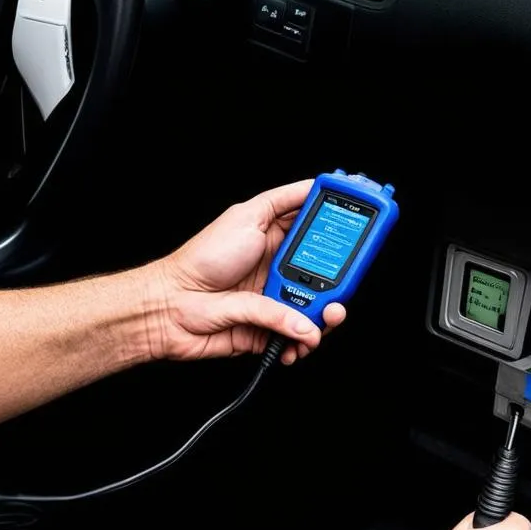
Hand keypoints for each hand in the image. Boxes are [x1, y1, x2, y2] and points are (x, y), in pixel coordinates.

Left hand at [152, 180, 345, 364]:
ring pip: (316, 313)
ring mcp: (274, 302)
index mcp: (275, 240)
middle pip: (326, 278)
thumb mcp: (245, 217)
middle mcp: (278, 271)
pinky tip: (296, 341)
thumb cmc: (200, 260)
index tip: (361, 232)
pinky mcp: (267, 331)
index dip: (340, 235)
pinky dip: (301, 343)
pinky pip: (296, 339)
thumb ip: (282, 203)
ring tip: (321, 320)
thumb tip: (314, 187)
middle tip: (340, 292)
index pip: (318, 234)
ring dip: (323, 320)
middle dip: (338, 288)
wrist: (169, 307)